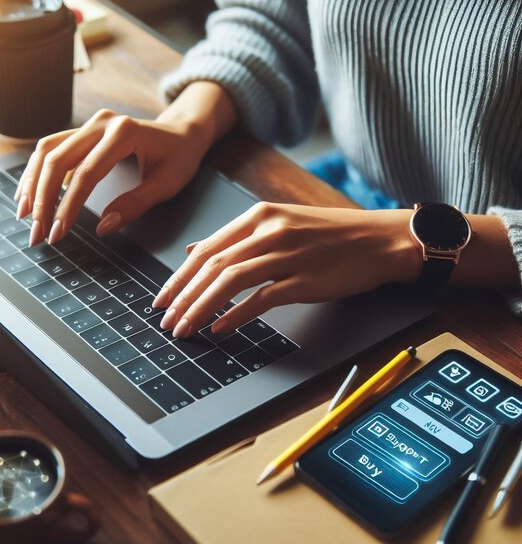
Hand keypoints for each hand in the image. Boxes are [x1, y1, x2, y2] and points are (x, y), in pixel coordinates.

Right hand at [14, 109, 211, 245]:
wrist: (183, 133)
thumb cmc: (179, 158)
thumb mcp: (167, 184)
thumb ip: (135, 205)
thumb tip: (102, 227)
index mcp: (124, 133)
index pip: (86, 174)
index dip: (68, 207)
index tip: (57, 234)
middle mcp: (102, 123)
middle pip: (58, 159)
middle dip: (43, 199)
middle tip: (36, 233)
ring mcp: (90, 123)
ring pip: (48, 150)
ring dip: (32, 184)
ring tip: (25, 215)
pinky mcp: (84, 130)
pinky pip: (52, 148)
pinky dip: (38, 172)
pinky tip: (32, 195)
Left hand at [152, 202, 420, 337]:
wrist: (380, 240)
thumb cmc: (331, 235)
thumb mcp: (281, 223)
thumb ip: (237, 237)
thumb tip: (195, 250)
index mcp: (260, 215)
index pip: (207, 248)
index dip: (179, 276)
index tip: (162, 298)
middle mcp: (269, 230)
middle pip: (212, 265)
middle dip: (182, 296)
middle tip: (165, 319)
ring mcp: (287, 254)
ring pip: (230, 281)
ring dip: (201, 308)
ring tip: (183, 328)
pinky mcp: (305, 278)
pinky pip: (262, 298)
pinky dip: (236, 315)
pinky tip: (219, 328)